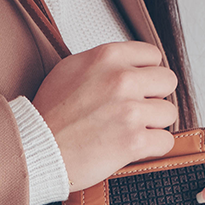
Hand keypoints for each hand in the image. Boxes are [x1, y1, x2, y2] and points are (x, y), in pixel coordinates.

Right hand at [32, 42, 177, 189]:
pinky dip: (153, 148)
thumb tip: (126, 65)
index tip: (138, 88)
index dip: (146, 74)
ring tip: (131, 130)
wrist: (36, 148)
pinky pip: (165, 141)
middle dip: (154, 97)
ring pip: (168, 113)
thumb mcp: (70, 69)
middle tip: (137, 110)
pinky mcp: (134, 141)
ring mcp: (130, 111)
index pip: (153, 56)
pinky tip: (134, 148)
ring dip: (154, 124)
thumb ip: (103, 63)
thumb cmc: (48, 114)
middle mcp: (121, 79)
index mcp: (107, 57)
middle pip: (167, 82)